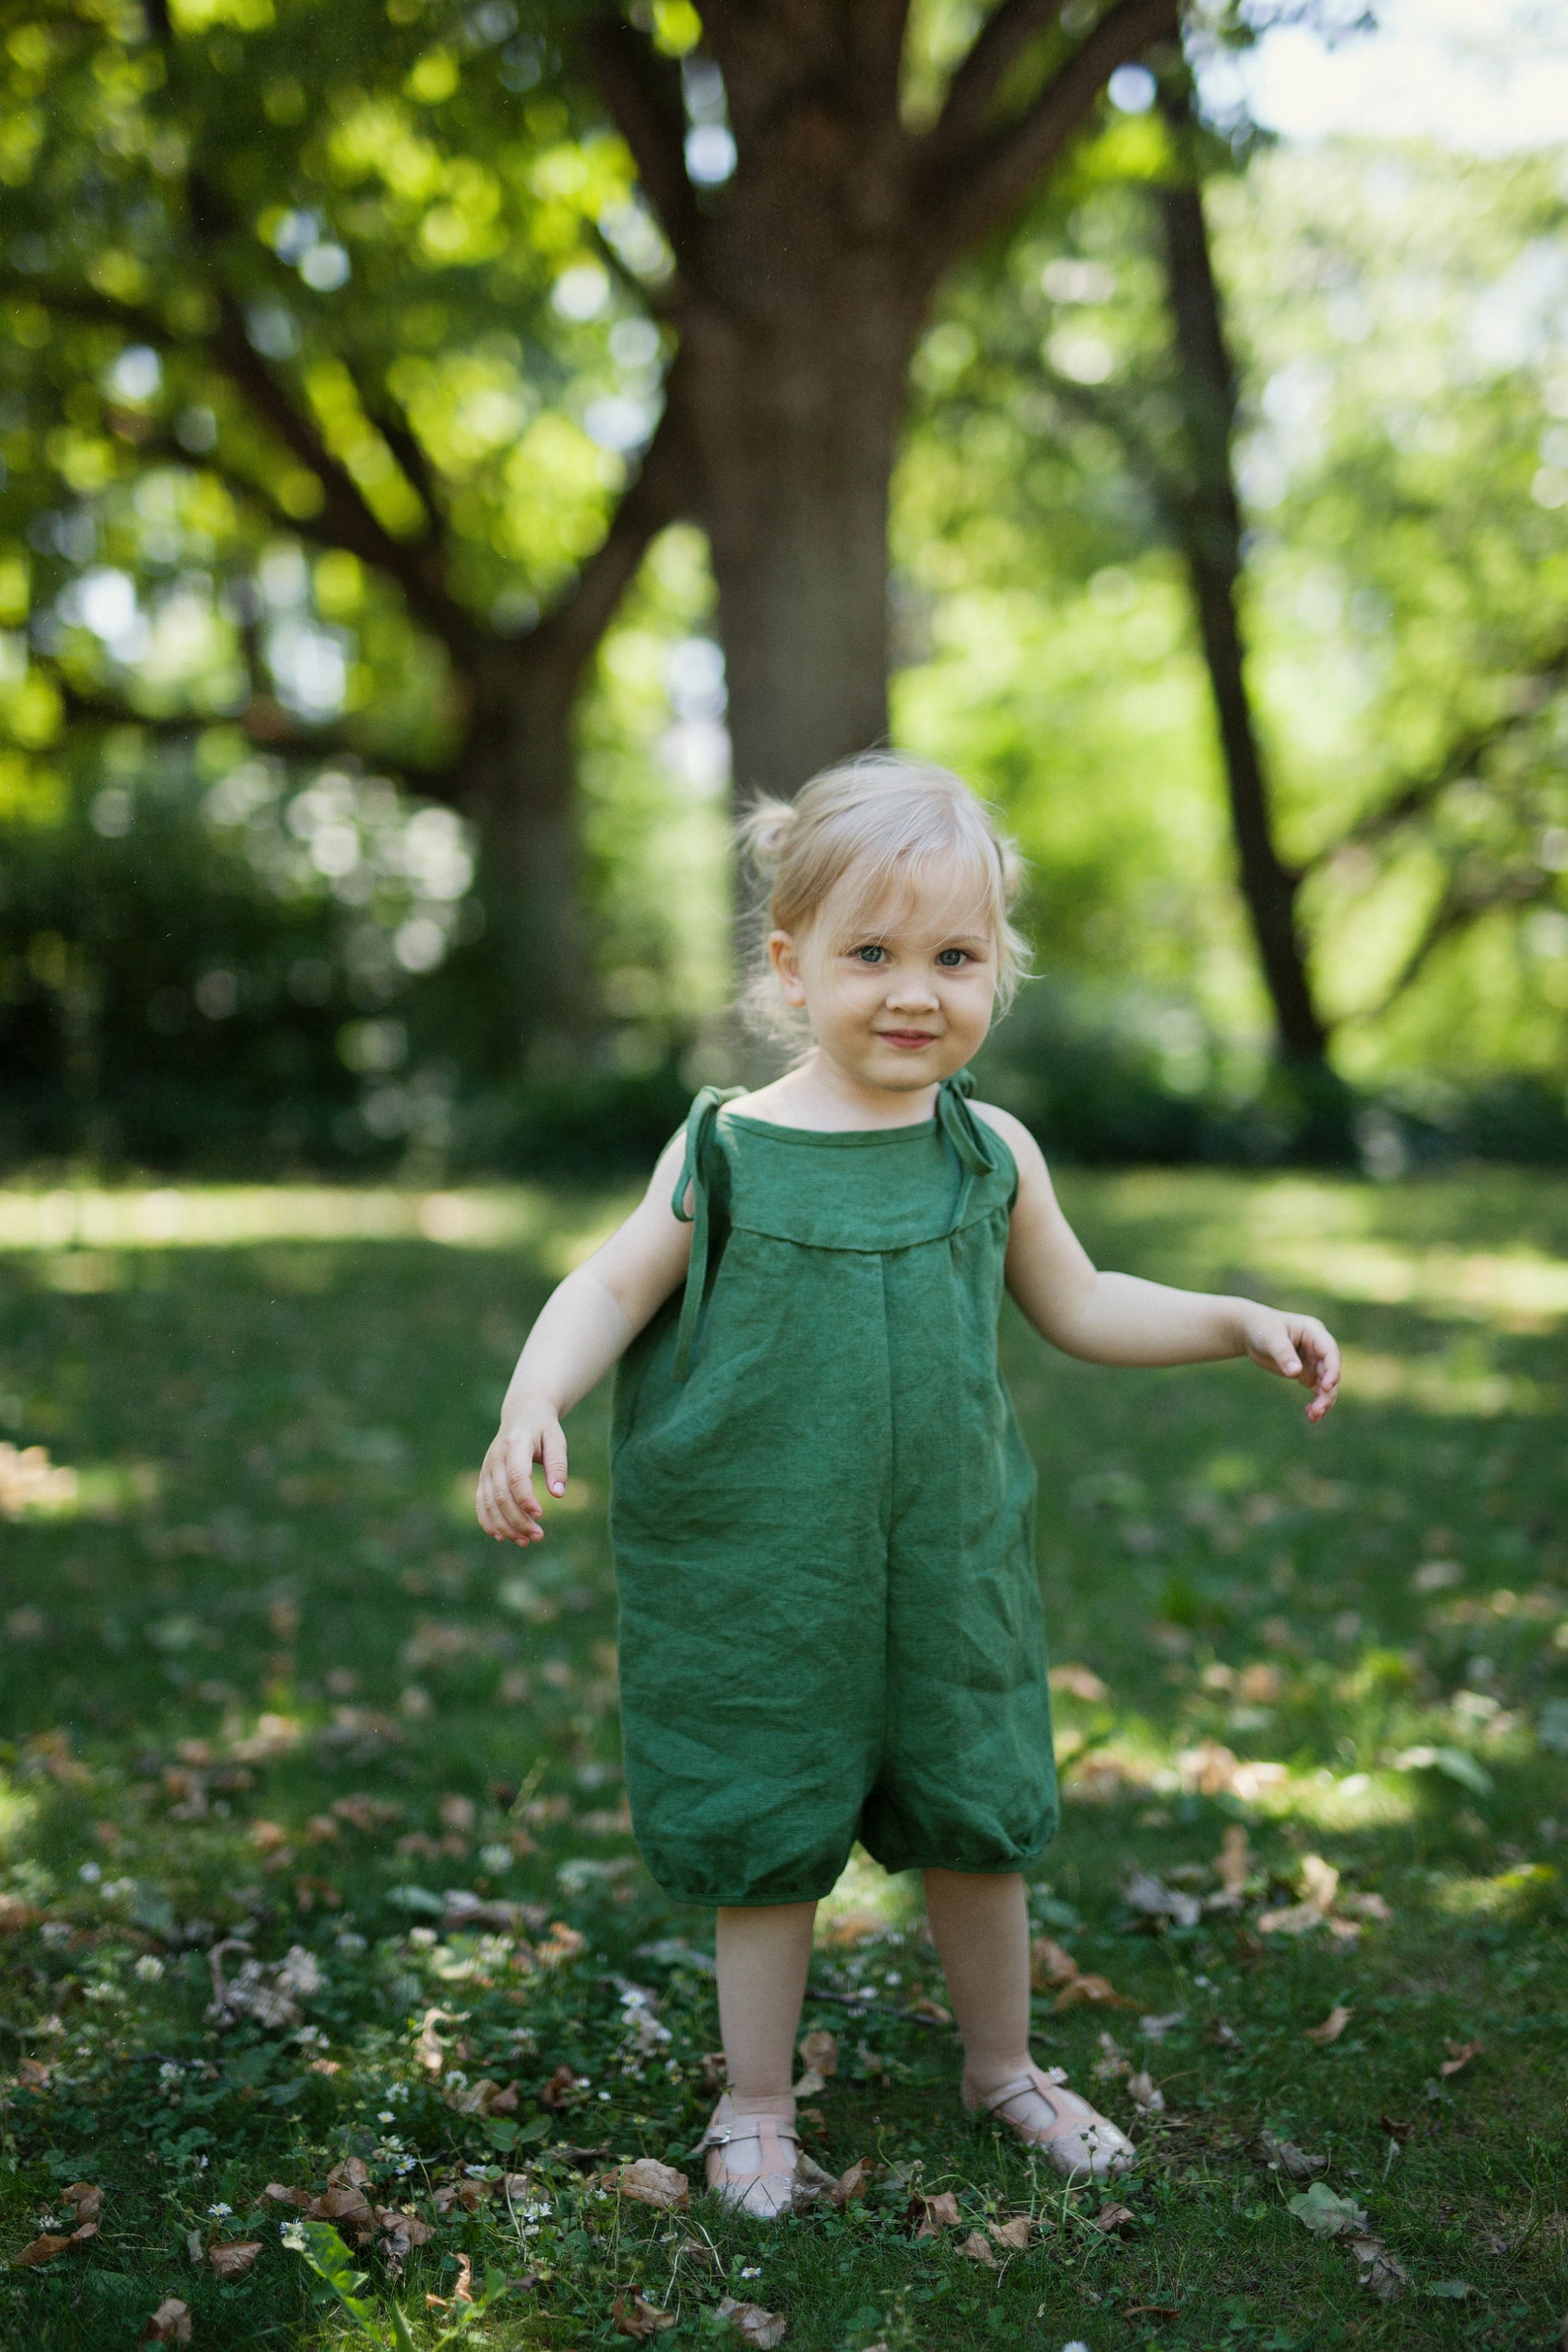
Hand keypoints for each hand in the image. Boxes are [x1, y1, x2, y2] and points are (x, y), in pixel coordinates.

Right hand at [475, 1402, 566, 1544]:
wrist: (521, 1414)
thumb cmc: (544, 1429)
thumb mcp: (557, 1440)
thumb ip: (558, 1465)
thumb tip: (558, 1494)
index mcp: (515, 1444)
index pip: (516, 1476)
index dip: (525, 1498)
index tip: (540, 1515)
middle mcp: (496, 1457)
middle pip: (502, 1495)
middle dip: (518, 1520)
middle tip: (538, 1536)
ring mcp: (486, 1468)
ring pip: (490, 1503)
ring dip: (505, 1526)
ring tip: (525, 1541)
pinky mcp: (484, 1478)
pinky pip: (481, 1503)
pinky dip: (488, 1522)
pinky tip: (502, 1537)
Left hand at [1240, 1307, 1340, 1421]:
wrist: (1250, 1332)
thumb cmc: (1261, 1328)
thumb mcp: (1270, 1338)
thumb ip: (1283, 1354)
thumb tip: (1295, 1373)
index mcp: (1314, 1332)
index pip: (1330, 1352)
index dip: (1332, 1370)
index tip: (1326, 1387)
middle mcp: (1318, 1348)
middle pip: (1331, 1372)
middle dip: (1327, 1392)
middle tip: (1318, 1411)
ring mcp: (1314, 1361)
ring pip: (1326, 1384)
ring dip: (1323, 1401)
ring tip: (1313, 1417)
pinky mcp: (1306, 1373)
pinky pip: (1317, 1389)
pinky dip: (1315, 1401)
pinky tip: (1310, 1414)